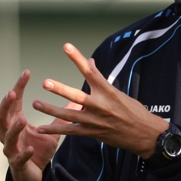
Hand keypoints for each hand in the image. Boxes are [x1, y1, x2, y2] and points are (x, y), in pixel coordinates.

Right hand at [0, 70, 79, 180]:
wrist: (33, 174)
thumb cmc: (38, 148)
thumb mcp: (52, 130)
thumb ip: (61, 115)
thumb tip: (77, 99)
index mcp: (16, 122)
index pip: (15, 101)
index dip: (19, 87)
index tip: (27, 72)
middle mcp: (9, 133)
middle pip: (2, 116)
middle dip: (6, 105)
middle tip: (13, 93)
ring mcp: (11, 149)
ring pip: (7, 137)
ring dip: (14, 128)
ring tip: (22, 119)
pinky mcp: (17, 164)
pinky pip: (18, 158)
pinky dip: (24, 153)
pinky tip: (31, 148)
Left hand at [33, 43, 168, 158]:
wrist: (144, 134)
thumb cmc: (134, 110)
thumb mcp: (119, 92)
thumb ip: (101, 80)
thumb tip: (91, 62)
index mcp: (108, 91)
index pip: (91, 71)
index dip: (78, 58)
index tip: (66, 46)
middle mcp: (101, 105)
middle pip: (77, 95)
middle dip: (60, 89)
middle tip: (46, 82)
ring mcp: (95, 121)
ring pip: (68, 115)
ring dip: (50, 109)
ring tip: (36, 103)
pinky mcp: (91, 133)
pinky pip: (69, 131)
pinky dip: (54, 129)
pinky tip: (41, 128)